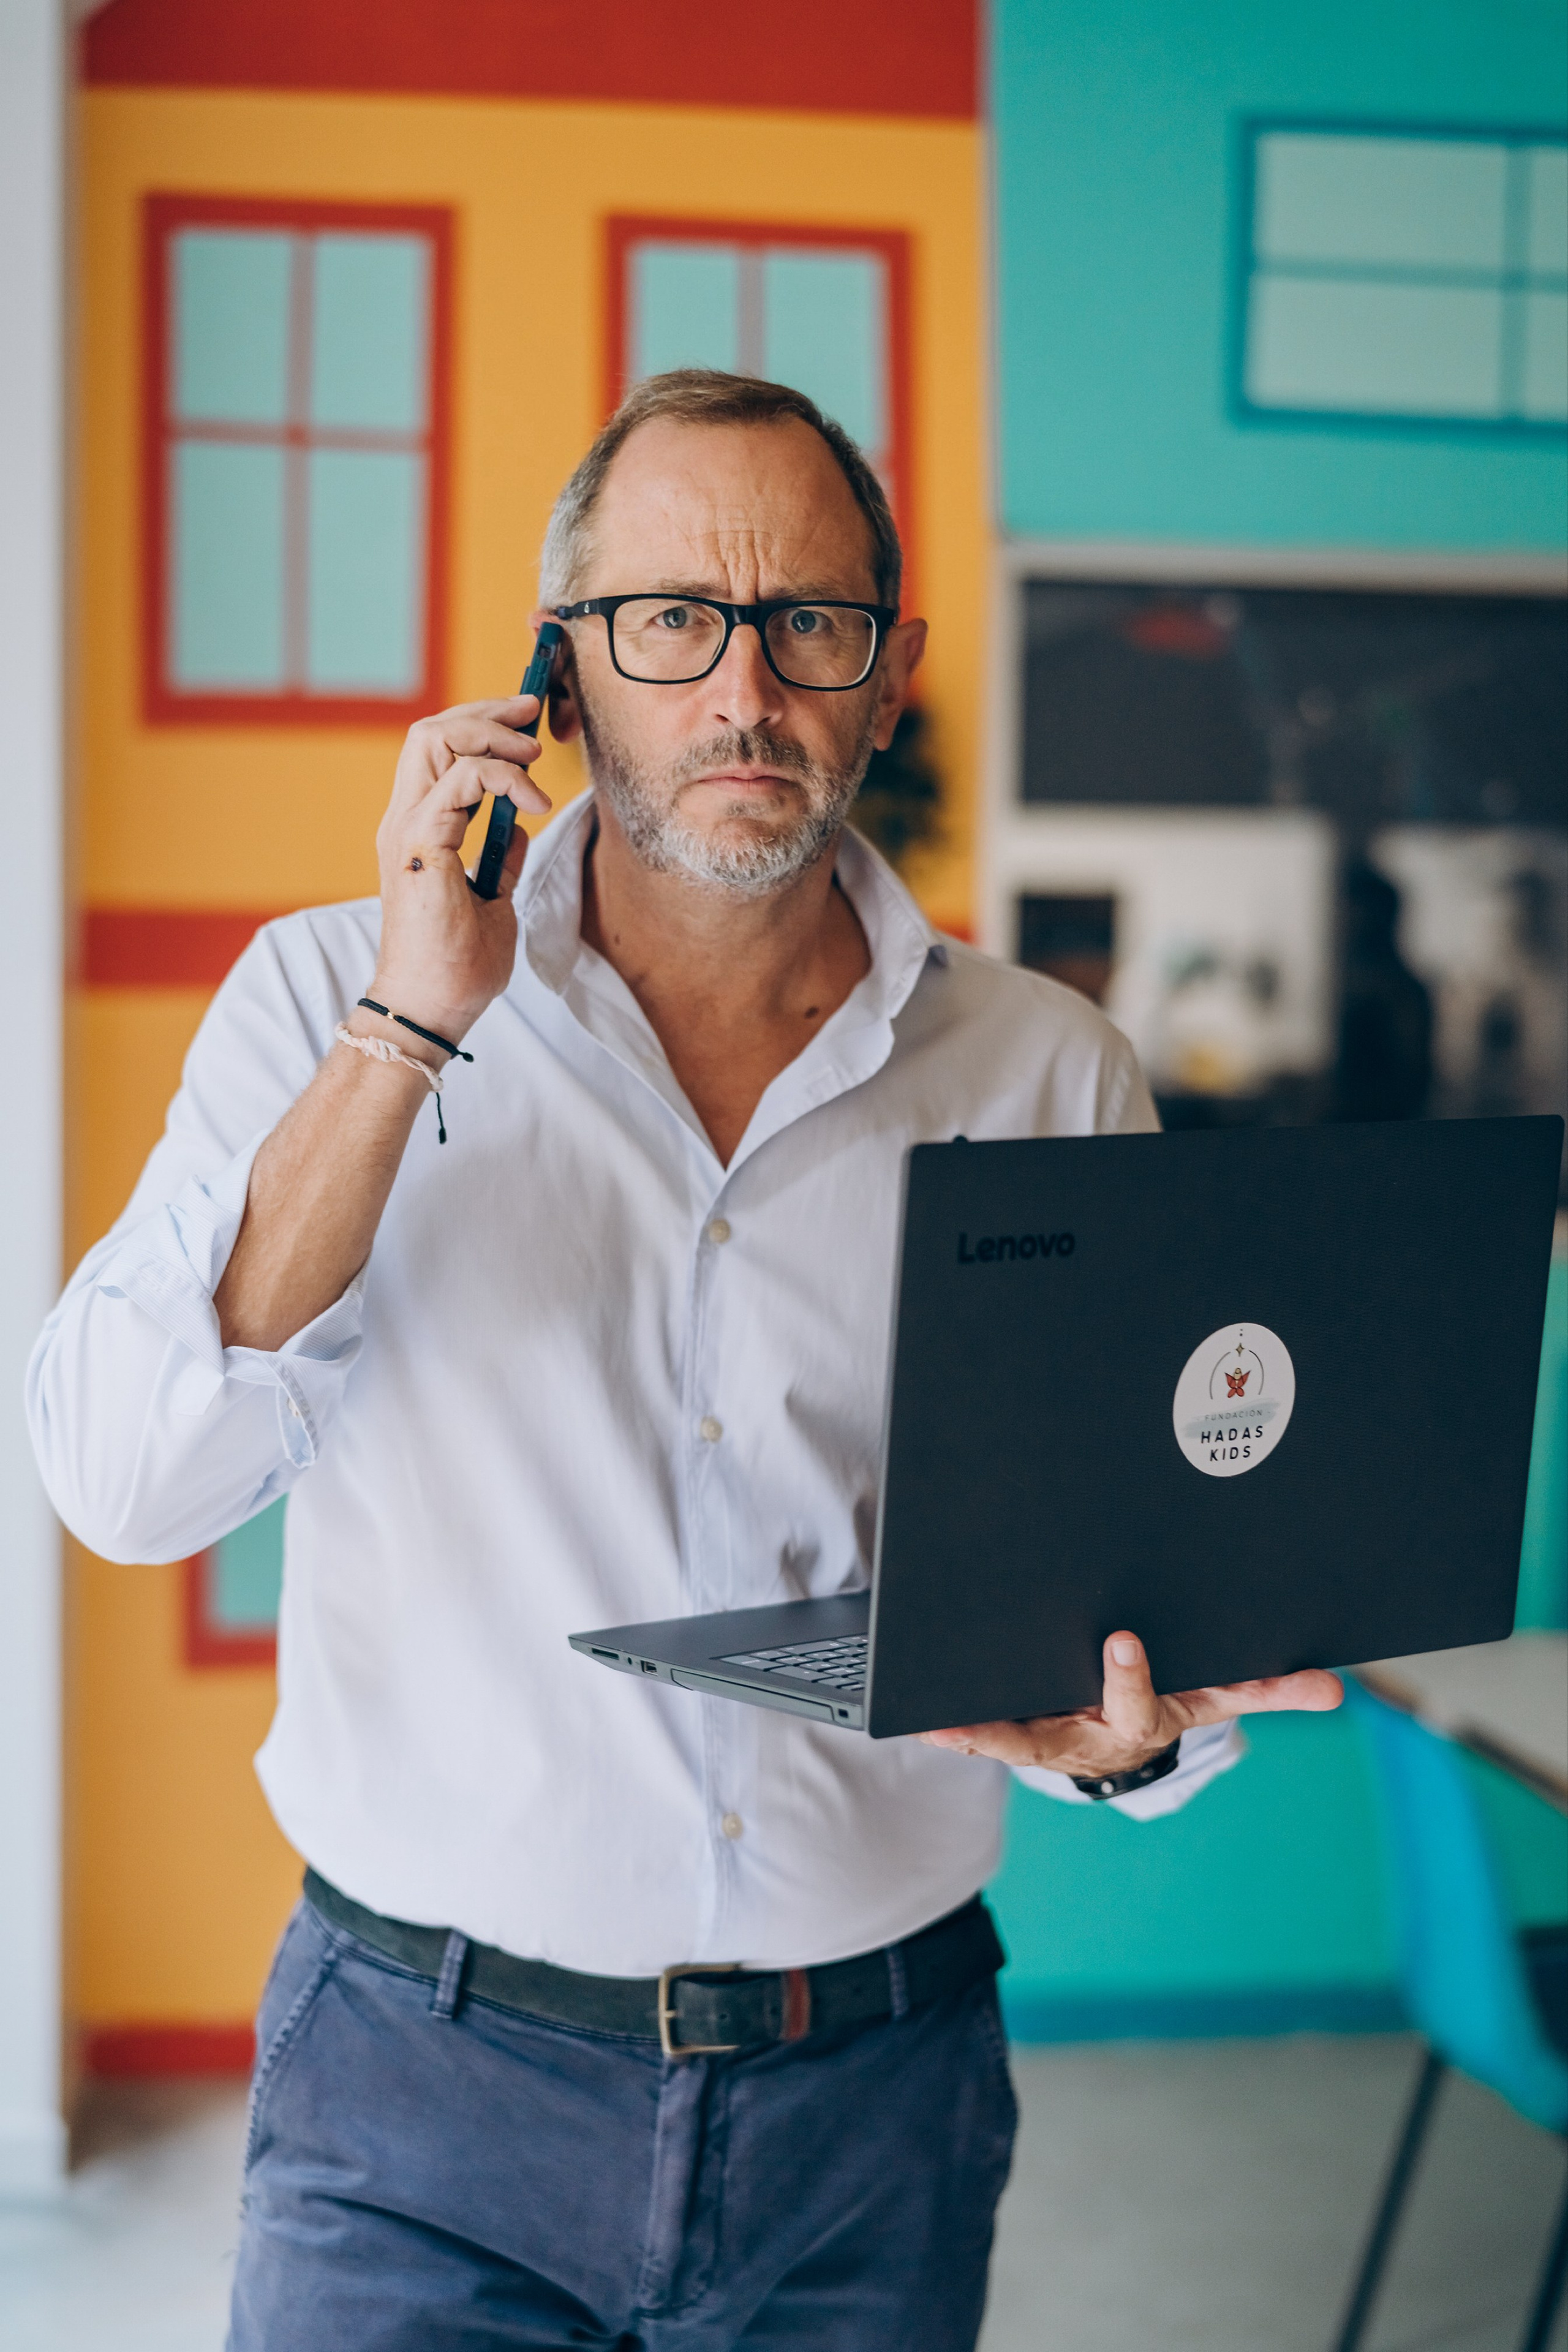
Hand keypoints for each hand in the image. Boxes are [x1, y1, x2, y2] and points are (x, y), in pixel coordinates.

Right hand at [367, 695, 551, 1042]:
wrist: (433, 1009)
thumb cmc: (457, 967)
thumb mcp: (494, 900)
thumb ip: (499, 860)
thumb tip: (518, 829)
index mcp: (419, 829)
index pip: (437, 749)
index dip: (481, 724)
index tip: (528, 723)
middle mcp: (406, 820)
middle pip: (430, 730)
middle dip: (487, 711)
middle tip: (534, 713)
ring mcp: (408, 829)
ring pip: (434, 739)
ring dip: (492, 735)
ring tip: (534, 755)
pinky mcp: (421, 846)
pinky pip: (460, 781)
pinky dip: (503, 779)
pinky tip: (535, 804)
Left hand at [918, 1631, 1342, 1777]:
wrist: (1122, 1731)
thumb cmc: (1170, 1697)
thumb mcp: (1218, 1694)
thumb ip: (1273, 1688)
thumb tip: (1336, 1691)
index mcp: (1143, 1720)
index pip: (1139, 1702)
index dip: (1130, 1677)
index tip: (1120, 1640)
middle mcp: (1090, 1735)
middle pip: (1058, 1728)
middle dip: (1007, 1718)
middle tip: (998, 1696)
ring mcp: (1049, 1737)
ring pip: (1010, 1740)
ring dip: (975, 1735)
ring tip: (940, 1723)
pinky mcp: (1014, 1734)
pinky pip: (979, 1735)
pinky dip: (951, 1729)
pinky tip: (916, 1718)